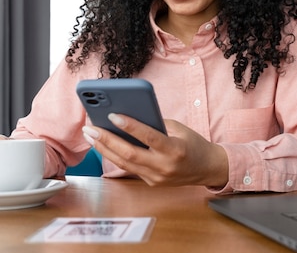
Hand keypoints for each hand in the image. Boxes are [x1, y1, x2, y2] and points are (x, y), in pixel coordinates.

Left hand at [83, 114, 227, 187]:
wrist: (206, 168)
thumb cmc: (192, 143)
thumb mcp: (179, 128)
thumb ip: (155, 123)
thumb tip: (128, 115)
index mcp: (175, 150)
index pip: (149, 137)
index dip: (130, 126)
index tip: (112, 115)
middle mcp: (164, 166)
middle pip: (129, 154)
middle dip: (106, 140)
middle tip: (90, 128)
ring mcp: (156, 178)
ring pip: (124, 163)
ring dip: (104, 149)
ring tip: (90, 135)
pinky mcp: (151, 183)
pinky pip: (129, 169)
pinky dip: (114, 156)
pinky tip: (102, 145)